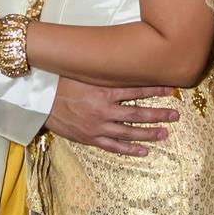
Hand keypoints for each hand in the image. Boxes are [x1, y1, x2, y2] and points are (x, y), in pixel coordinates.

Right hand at [46, 79, 179, 156]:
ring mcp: (97, 126)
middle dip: (159, 115)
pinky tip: (144, 151)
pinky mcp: (90, 138)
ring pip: (129, 132)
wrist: (38, 101)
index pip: (136, 90)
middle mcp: (103, 109)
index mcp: (103, 90)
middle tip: (175, 116)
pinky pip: (114, 146)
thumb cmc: (59, 82)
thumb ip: (104, 72)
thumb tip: (124, 64)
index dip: (155, 90)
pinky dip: (130, 149)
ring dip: (149, 133)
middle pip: (138, 113)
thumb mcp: (83, 73)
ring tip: (165, 134)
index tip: (171, 89)